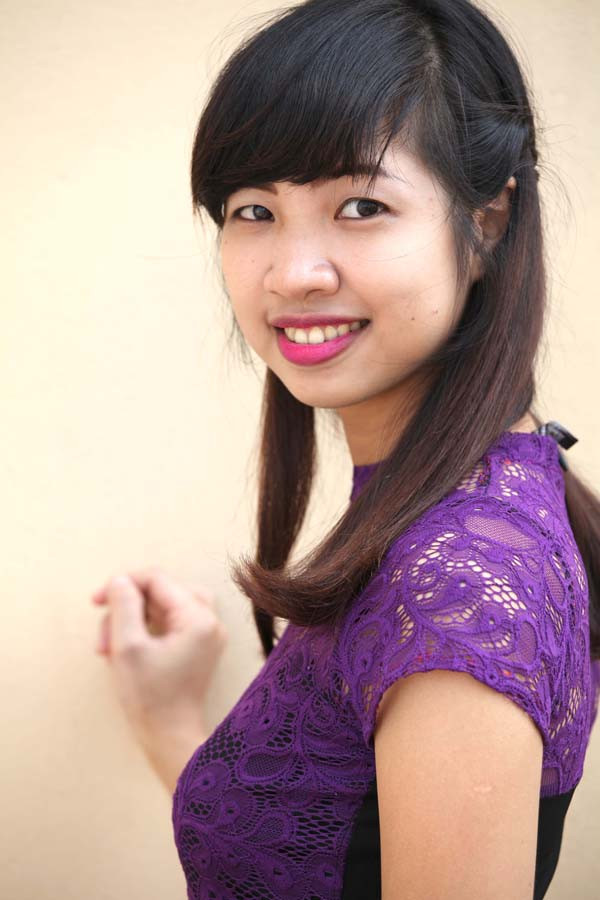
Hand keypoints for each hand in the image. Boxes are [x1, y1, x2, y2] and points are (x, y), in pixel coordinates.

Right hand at [91, 567, 227, 735]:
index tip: (96, 601)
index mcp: (198, 618)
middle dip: (127, 609)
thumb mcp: (128, 648)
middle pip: (160, 593)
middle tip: (104, 636)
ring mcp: (206, 635)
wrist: (170, 739)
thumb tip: (120, 580)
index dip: (123, 584)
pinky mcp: (198, 647)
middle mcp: (209, 621)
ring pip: (163, 608)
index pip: (157, 579)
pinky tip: (125, 651)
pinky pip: (170, 624)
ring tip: (110, 648)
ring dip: (133, 620)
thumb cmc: (150, 699)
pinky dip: (146, 631)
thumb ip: (124, 606)